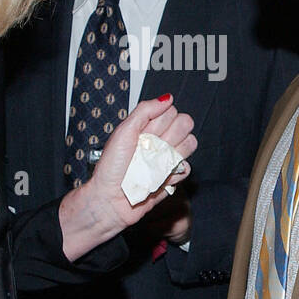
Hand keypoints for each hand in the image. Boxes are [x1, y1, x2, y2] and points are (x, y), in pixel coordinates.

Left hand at [58, 94, 196, 260]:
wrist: (109, 200)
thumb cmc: (111, 168)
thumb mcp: (123, 131)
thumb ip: (145, 111)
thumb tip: (167, 98)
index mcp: (147, 127)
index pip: (172, 112)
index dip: (161, 121)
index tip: (146, 132)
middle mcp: (159, 141)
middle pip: (185, 125)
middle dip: (170, 135)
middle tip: (150, 148)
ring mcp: (166, 159)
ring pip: (189, 145)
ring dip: (173, 153)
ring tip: (154, 163)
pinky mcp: (172, 177)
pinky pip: (186, 169)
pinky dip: (175, 173)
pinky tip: (159, 177)